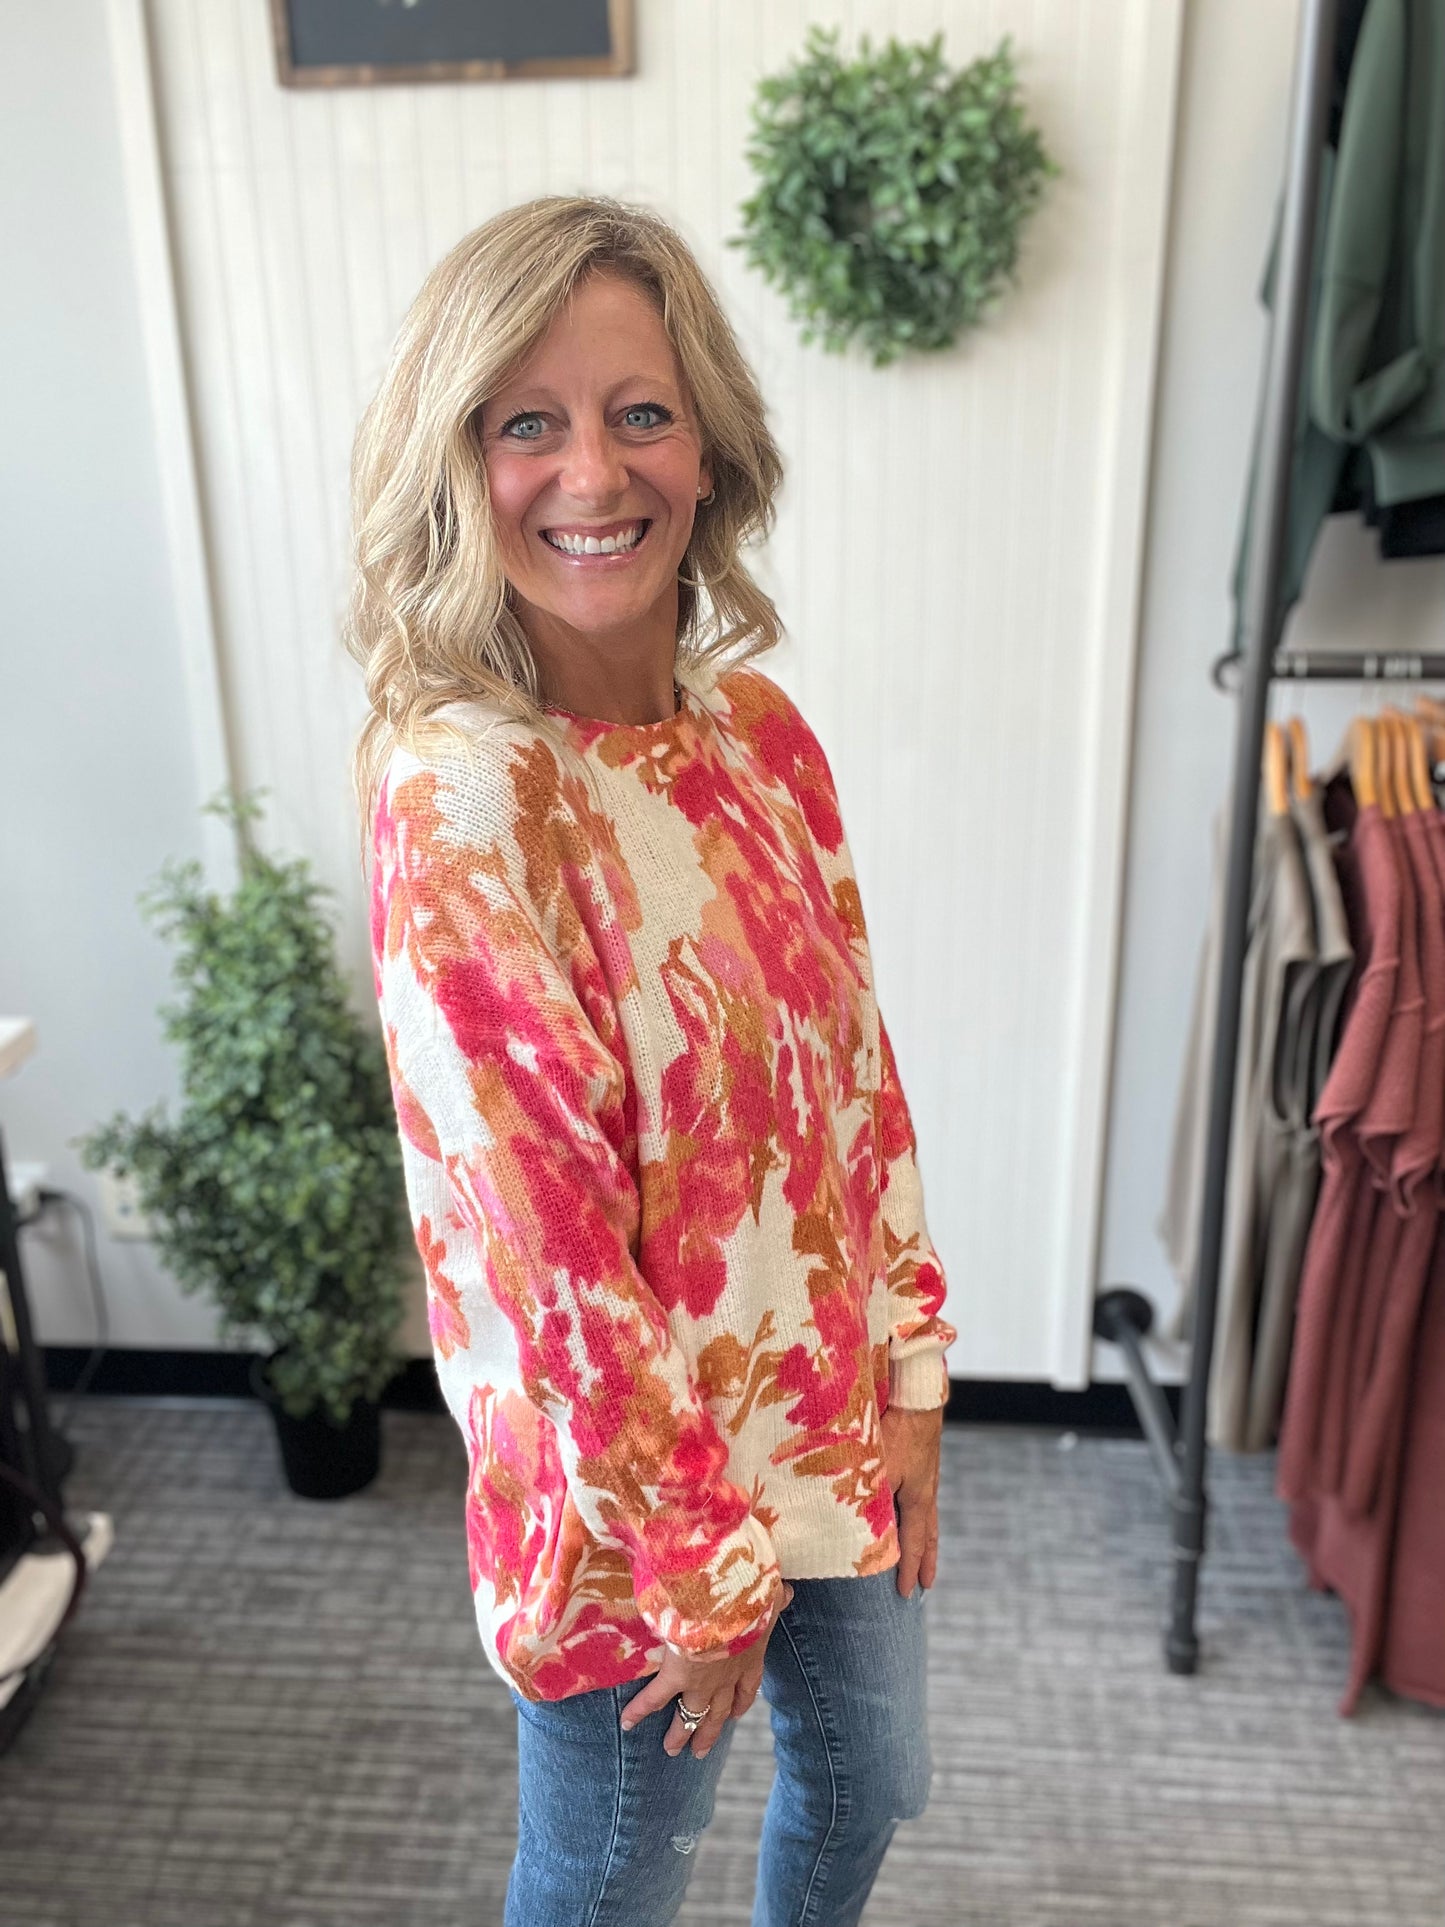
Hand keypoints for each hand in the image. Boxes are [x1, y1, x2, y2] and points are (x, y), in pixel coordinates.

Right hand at [620, 1577, 792, 1759]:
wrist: (727, 1601)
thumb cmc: (750, 1594)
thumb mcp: (768, 1596)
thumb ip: (776, 1597)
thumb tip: (788, 1592)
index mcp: (750, 1658)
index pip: (746, 1688)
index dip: (739, 1704)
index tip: (734, 1715)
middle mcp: (727, 1678)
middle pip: (718, 1713)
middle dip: (709, 1732)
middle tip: (701, 1752)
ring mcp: (702, 1682)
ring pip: (691, 1715)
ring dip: (681, 1733)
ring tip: (672, 1750)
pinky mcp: (676, 1676)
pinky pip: (654, 1699)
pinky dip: (639, 1711)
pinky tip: (627, 1723)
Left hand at [883, 1404, 942, 1595]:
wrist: (917, 1398)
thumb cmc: (894, 1431)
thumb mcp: (876, 1468)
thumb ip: (864, 1497)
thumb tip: (842, 1523)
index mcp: (916, 1499)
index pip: (914, 1543)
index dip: (910, 1569)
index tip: (908, 1593)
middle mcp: (926, 1491)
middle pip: (928, 1534)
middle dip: (926, 1561)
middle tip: (927, 1584)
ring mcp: (927, 1476)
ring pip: (928, 1516)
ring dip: (926, 1539)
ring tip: (927, 1554)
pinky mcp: (923, 1461)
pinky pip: (923, 1497)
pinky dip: (920, 1514)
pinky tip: (912, 1510)